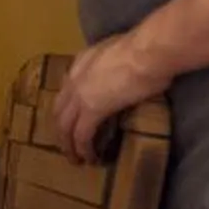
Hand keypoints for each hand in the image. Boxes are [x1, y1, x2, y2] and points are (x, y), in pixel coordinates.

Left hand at [49, 29, 175, 163]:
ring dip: (69, 145)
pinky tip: (90, 158)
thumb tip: (127, 72)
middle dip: (62, 130)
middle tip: (68, 146)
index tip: (73, 119)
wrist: (148, 52)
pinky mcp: (92, 110)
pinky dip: (84, 149)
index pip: (67, 88)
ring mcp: (80, 94)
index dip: (67, 106)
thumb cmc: (146, 49)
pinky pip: (82, 136)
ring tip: (76, 159)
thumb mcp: (124, 51)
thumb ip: (117, 63)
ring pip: (65, 126)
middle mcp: (75, 78)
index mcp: (83, 61)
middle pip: (60, 110)